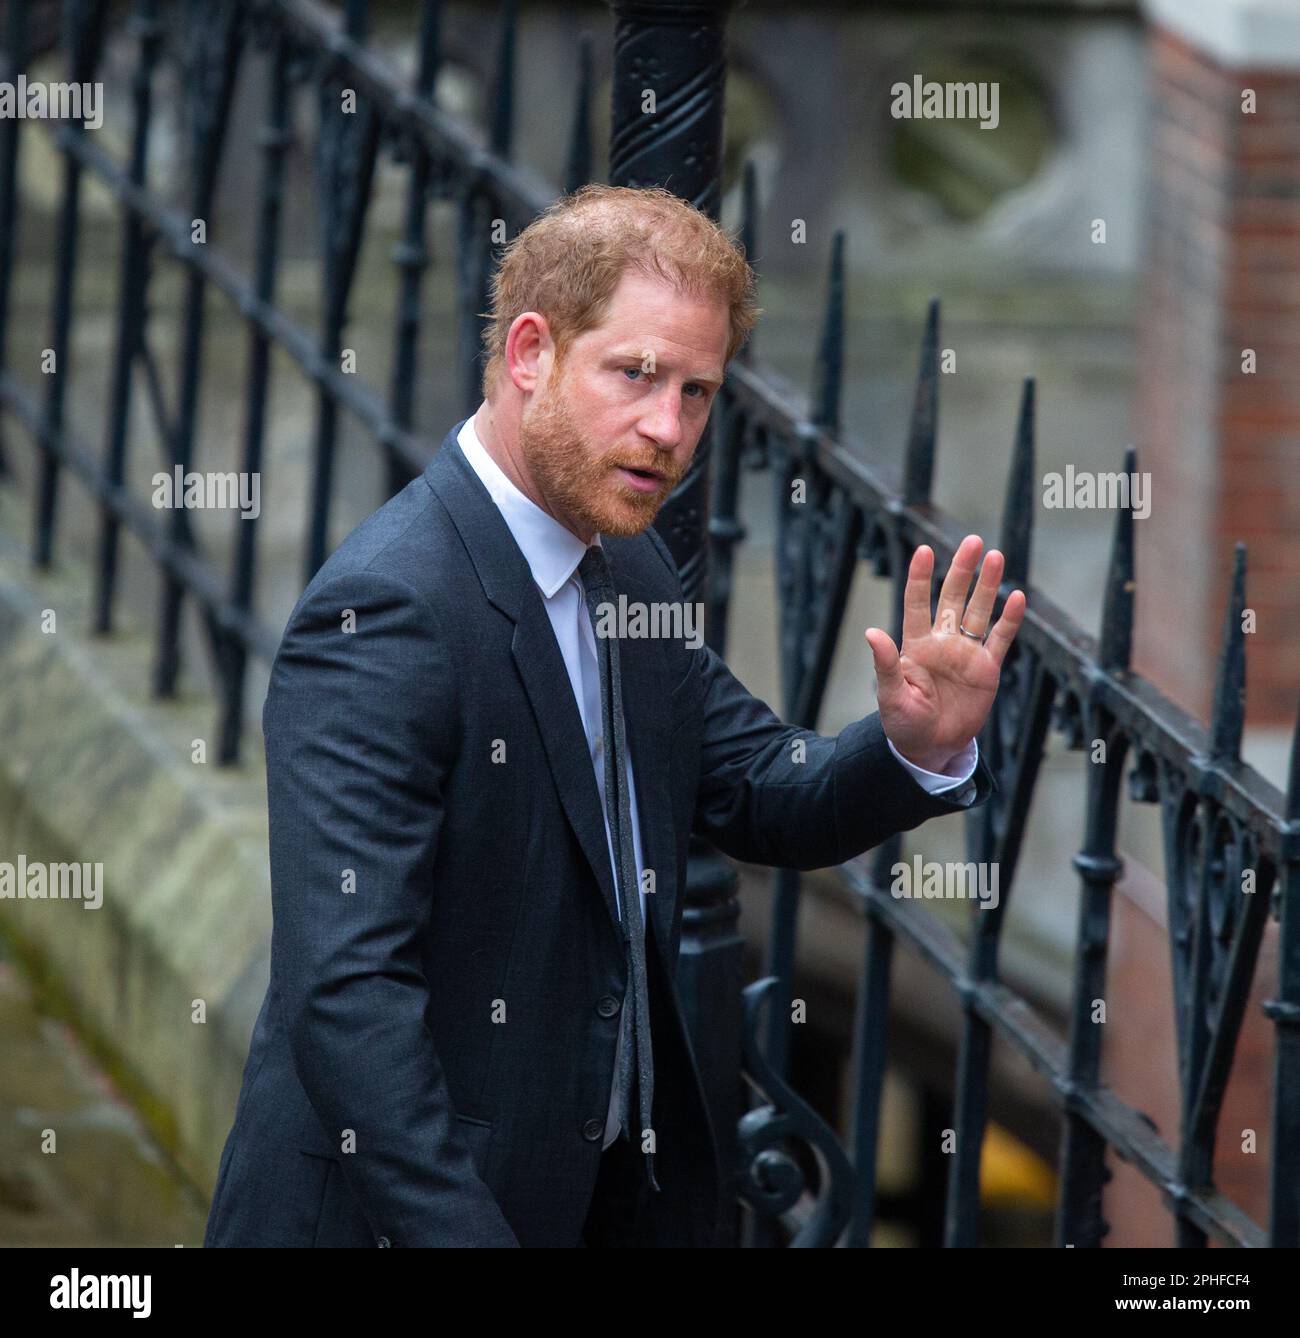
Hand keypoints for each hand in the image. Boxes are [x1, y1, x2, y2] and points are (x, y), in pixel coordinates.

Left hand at [865, 535, 1025, 772]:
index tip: (924, 550)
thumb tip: (871, 633)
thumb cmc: (904, 722)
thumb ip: (885, 664)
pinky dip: (1009, 620)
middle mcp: (942, 642)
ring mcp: (966, 653)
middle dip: (962, 570)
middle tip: (973, 541)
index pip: (917, 603)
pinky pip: (1000, 639)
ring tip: (995, 556)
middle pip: (953, 597)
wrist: (930, 747)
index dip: (920, 577)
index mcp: (916, 645)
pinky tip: (1017, 597)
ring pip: (979, 611)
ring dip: (987, 585)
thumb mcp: (891, 695)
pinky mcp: (986, 669)